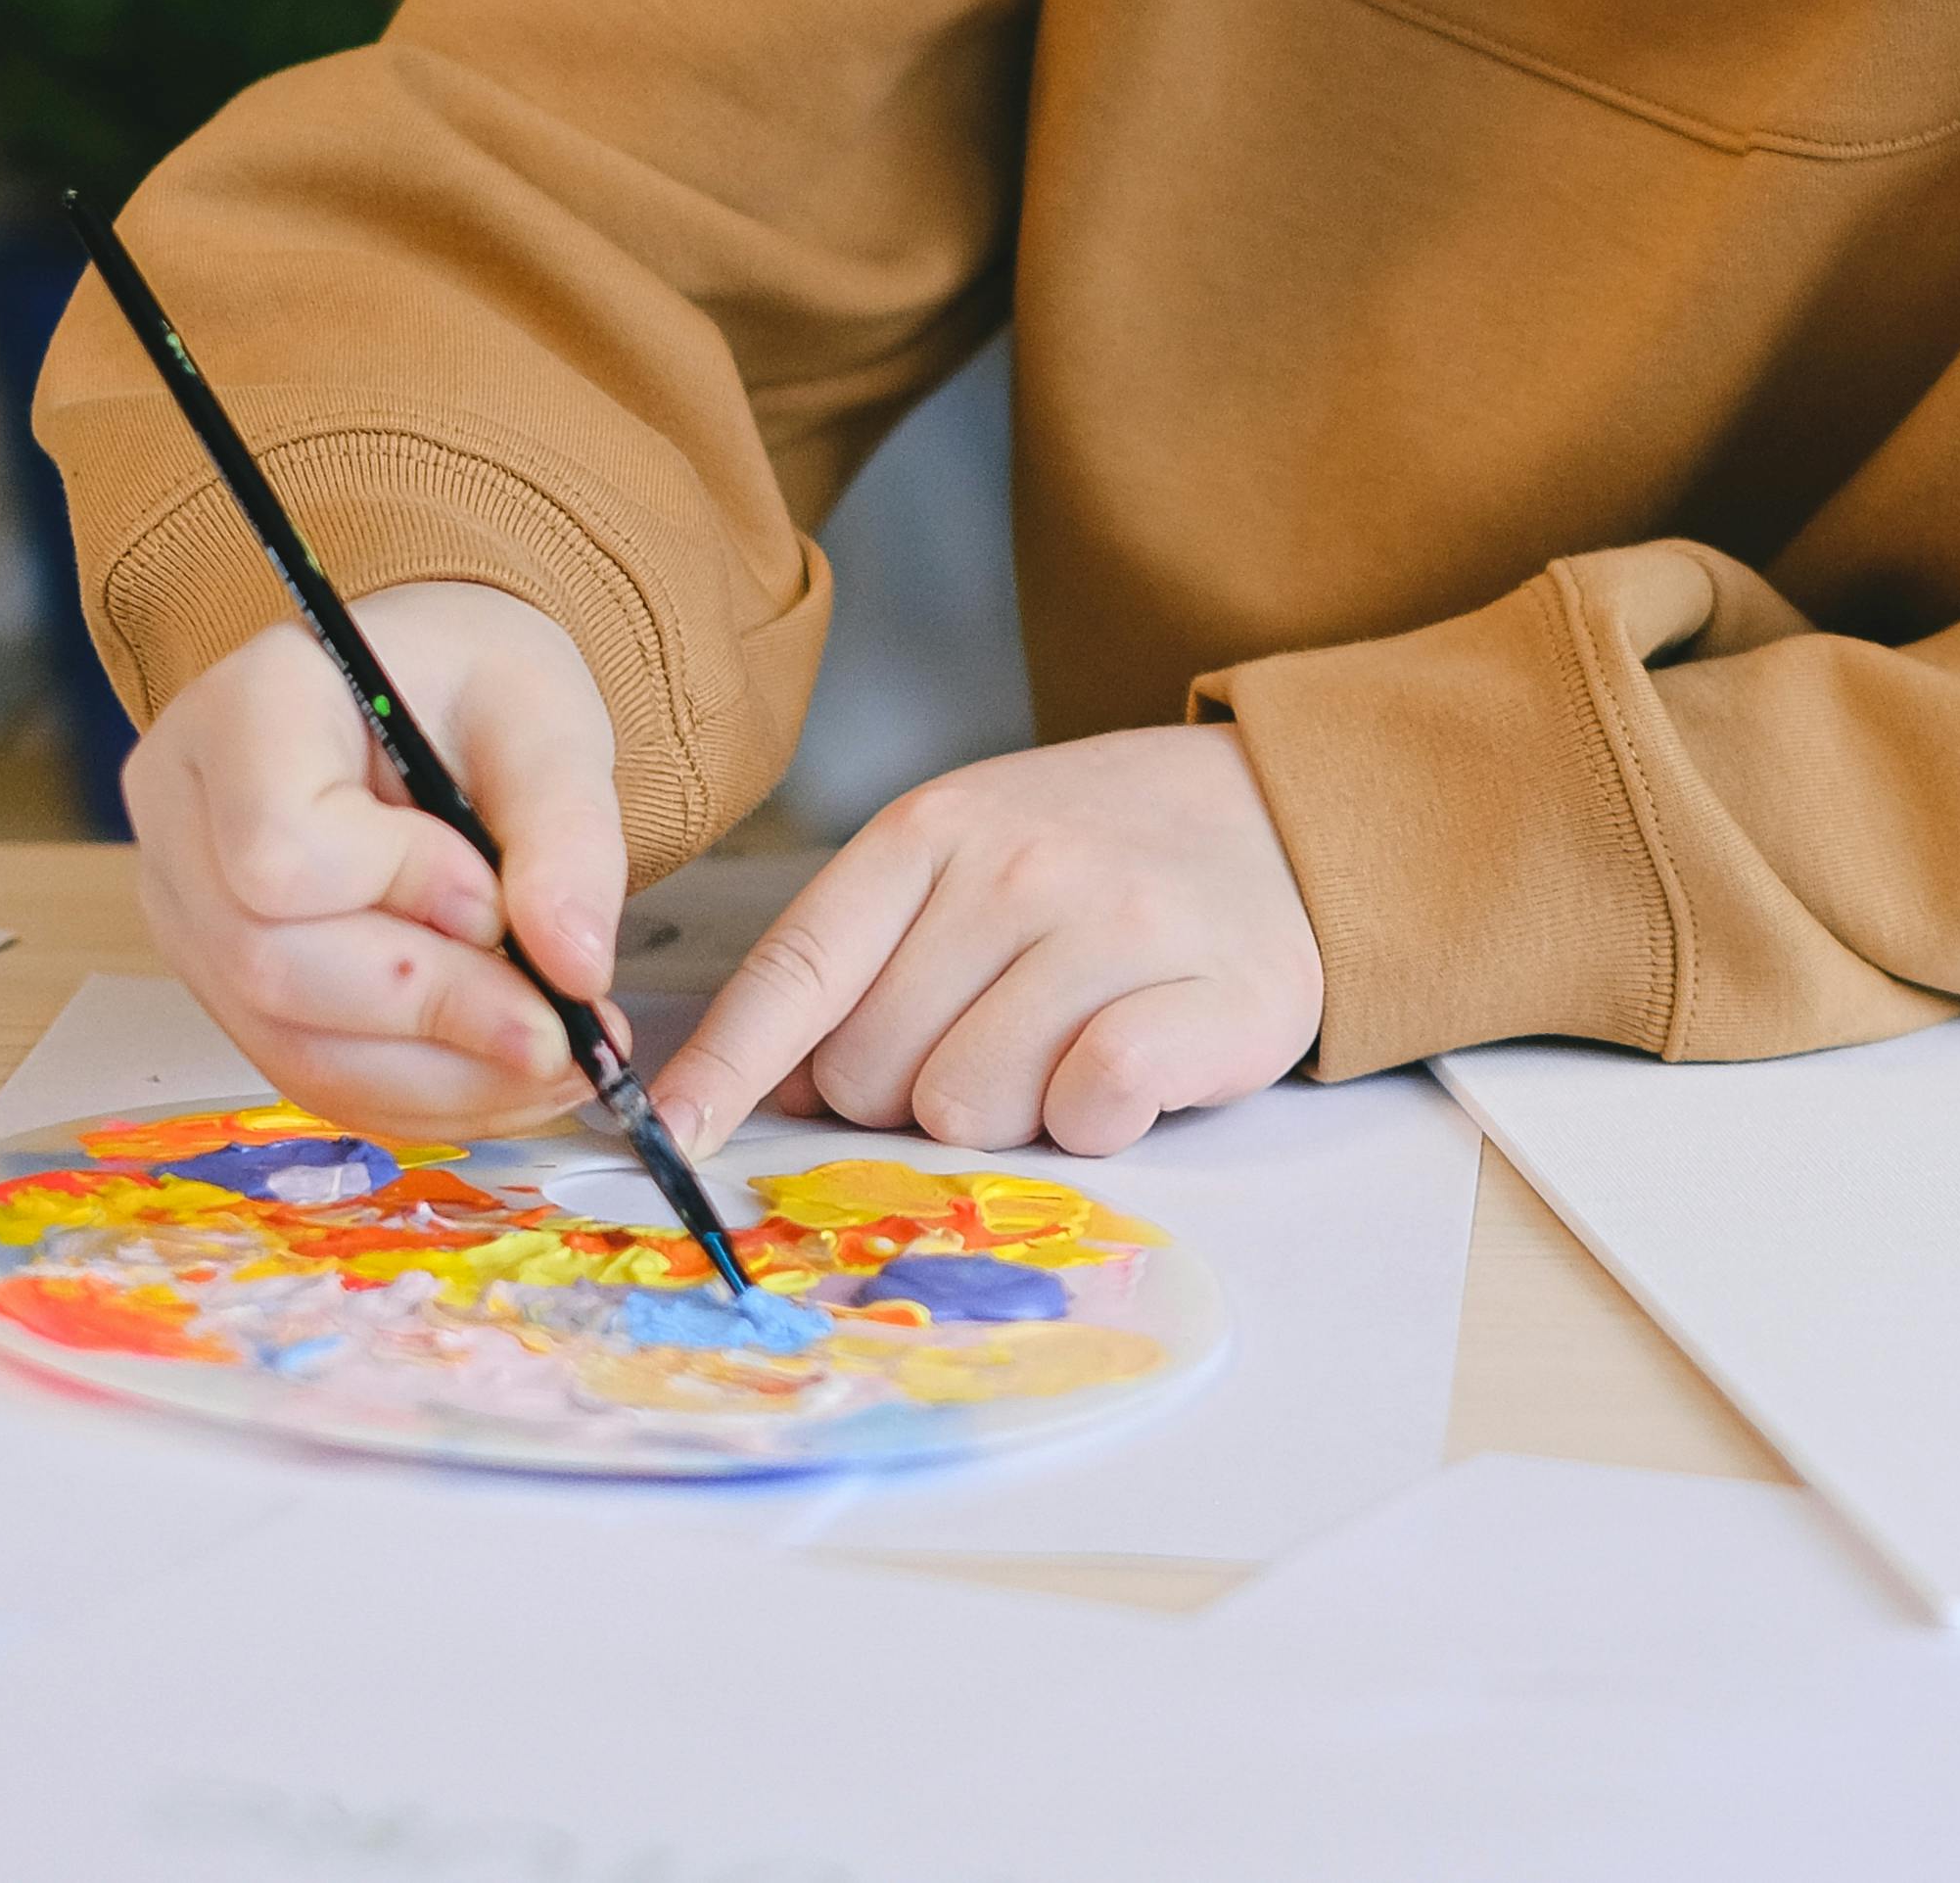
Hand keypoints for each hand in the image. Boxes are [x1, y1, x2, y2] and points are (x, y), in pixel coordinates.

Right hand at [126, 580, 631, 1140]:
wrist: (424, 696)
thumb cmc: (469, 685)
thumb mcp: (546, 720)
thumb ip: (568, 837)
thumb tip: (576, 968)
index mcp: (250, 708)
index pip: (280, 847)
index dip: (399, 892)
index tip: (495, 896)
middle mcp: (185, 812)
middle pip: (271, 963)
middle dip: (434, 1012)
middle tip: (562, 1031)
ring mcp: (187, 906)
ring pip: (285, 1040)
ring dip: (435, 1076)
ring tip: (553, 1063)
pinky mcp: (220, 978)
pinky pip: (301, 1070)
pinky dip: (414, 1093)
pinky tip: (497, 1076)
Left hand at [654, 726, 1320, 1161]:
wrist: (1292, 818)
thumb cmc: (1106, 855)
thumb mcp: (970, 858)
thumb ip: (869, 956)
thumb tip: (764, 1086)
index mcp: (933, 829)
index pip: (798, 967)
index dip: (723, 1068)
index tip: (668, 1142)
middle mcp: (1016, 867)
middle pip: (877, 1073)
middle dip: (912, 1093)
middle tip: (992, 1040)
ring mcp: (1114, 924)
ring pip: (972, 1105)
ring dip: (1008, 1111)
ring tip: (1065, 1044)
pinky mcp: (1208, 994)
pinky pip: (1088, 1109)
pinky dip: (1094, 1121)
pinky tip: (1126, 1072)